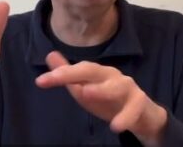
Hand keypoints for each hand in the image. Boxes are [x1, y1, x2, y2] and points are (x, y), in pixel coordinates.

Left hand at [36, 51, 166, 146]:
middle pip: (93, 70)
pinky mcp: (140, 101)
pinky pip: (134, 106)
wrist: (141, 113)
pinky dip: (126, 116)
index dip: (60, 73)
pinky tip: (115, 127)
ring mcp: (127, 86)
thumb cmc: (108, 99)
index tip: (40, 81)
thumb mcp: (85, 89)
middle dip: (74, 73)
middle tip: (56, 78)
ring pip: (117, 84)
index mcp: (97, 72)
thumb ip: (69, 76)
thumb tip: (49, 55)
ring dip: (102, 89)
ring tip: (86, 93)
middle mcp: (111, 75)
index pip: (77, 69)